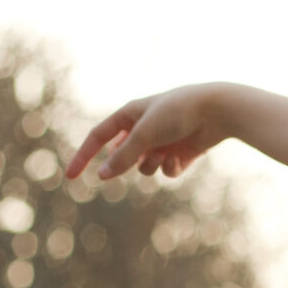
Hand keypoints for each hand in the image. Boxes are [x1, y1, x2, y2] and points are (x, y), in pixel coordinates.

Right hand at [64, 85, 231, 182]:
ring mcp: (161, 142)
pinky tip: (180, 159)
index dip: (83, 156)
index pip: (97, 137)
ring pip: (143, 167)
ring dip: (149, 166)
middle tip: (139, 156)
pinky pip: (165, 171)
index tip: (71, 177)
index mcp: (128, 115)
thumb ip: (123, 156)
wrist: (216, 111)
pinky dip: (169, 168)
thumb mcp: (145, 134)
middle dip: (126, 162)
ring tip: (163, 154)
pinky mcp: (179, 154)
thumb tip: (102, 175)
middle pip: (121, 156)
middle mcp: (143, 128)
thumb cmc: (177, 114)